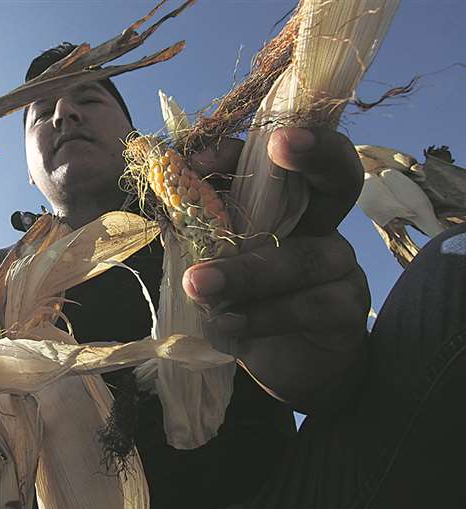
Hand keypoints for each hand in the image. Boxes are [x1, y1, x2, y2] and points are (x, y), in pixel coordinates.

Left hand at [182, 128, 370, 412]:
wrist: (286, 362)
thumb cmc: (244, 298)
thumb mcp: (214, 257)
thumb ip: (197, 224)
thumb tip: (164, 187)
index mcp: (286, 202)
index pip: (276, 159)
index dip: (242, 149)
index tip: (197, 160)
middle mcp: (321, 223)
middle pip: (339, 174)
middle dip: (315, 152)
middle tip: (280, 144)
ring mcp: (340, 265)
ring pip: (303, 256)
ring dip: (246, 271)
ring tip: (198, 284)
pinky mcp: (345, 311)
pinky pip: (309, 306)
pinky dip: (262, 315)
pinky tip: (227, 324)